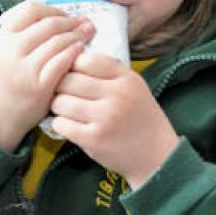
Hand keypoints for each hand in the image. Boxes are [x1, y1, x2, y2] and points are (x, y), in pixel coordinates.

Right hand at [0, 0, 93, 151]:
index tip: (65, 16)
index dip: (53, 10)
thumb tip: (56, 15)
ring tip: (87, 34)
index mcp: (2, 37)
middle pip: (48, 24)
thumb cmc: (7, 77)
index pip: (31, 10)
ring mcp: (24, 69)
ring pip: (57, 42)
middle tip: (85, 22)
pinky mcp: (38, 86)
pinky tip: (82, 51)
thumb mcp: (4, 50)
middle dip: (71, 22)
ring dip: (77, 36)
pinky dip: (74, 53)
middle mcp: (11, 50)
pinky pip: (61, 63)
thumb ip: (23, 32)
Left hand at [50, 52, 179, 187]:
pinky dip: (60, 124)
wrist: (158, 157)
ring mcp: (106, 118)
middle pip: (68, 80)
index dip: (73, 66)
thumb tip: (69, 57)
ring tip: (65, 110)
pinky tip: (69, 125)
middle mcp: (117, 95)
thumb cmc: (139, 118)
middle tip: (62, 94)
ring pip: (60, 101)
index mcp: (126, 79)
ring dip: (57, 106)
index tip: (72, 75)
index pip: (85, 60)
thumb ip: (106, 71)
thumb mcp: (132, 86)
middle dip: (60, 86)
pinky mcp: (95, 139)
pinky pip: (61, 123)